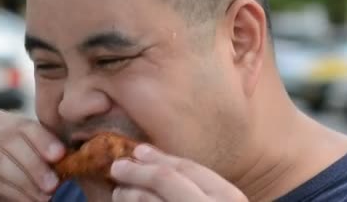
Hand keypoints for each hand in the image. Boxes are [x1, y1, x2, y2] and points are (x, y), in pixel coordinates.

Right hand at [0, 110, 65, 201]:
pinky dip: (15, 192)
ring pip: (0, 160)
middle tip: (54, 182)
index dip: (44, 139)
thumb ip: (40, 153)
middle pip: (10, 139)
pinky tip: (29, 200)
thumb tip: (69, 156)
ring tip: (45, 195)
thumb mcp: (25, 161)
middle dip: (35, 162)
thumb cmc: (4, 178)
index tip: (61, 155)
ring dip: (27, 179)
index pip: (24, 124)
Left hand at [110, 144, 247, 201]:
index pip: (189, 168)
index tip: (139, 150)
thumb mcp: (226, 201)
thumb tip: (164, 160)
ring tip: (119, 192)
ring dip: (130, 194)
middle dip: (137, 172)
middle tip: (117, 167)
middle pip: (165, 181)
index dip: (160, 156)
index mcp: (229, 197)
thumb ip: (207, 187)